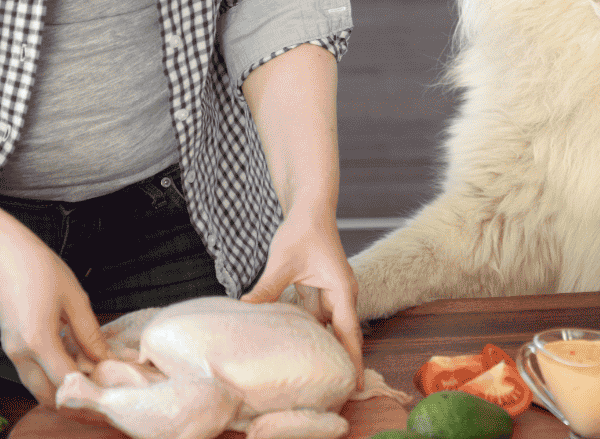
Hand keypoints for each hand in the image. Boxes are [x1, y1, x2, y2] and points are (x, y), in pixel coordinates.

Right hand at [0, 234, 107, 407]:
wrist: (6, 255)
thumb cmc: (40, 269)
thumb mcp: (76, 299)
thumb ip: (90, 334)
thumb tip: (104, 357)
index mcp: (38, 340)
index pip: (66, 381)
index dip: (90, 387)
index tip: (110, 383)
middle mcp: (21, 352)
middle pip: (47, 394)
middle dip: (74, 397)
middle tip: (100, 386)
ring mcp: (12, 351)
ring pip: (37, 386)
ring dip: (62, 387)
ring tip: (89, 372)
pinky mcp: (11, 346)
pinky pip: (31, 371)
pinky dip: (51, 374)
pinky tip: (73, 359)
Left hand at [241, 208, 362, 388]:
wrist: (310, 209)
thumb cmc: (302, 231)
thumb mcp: (283, 262)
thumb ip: (267, 288)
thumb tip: (244, 308)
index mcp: (342, 290)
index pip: (348, 332)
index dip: (352, 359)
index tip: (355, 383)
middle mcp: (342, 294)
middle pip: (345, 335)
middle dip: (343, 360)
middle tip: (338, 390)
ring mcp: (333, 293)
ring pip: (332, 328)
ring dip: (328, 348)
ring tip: (320, 375)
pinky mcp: (321, 290)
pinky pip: (319, 317)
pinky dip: (313, 333)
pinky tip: (299, 347)